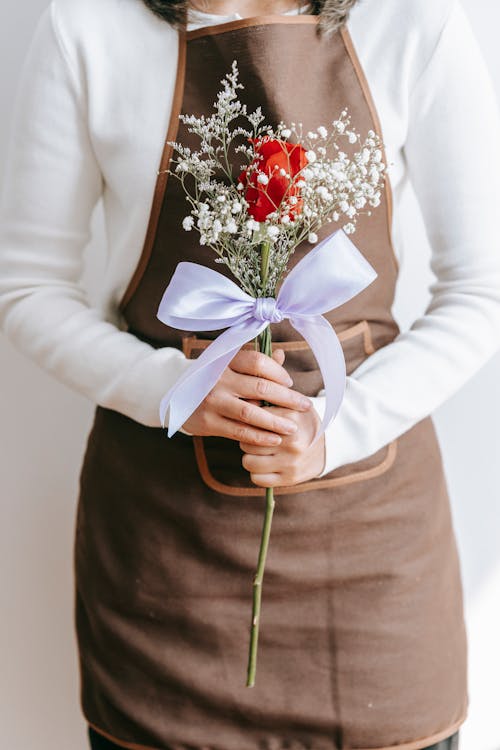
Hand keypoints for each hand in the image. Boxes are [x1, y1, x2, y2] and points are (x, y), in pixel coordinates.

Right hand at [182, 348, 312, 446]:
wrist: (178, 397)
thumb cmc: (213, 379)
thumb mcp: (229, 366)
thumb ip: (255, 363)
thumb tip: (281, 355)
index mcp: (225, 360)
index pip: (257, 362)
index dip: (277, 372)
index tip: (290, 383)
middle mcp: (218, 379)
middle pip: (260, 388)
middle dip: (287, 399)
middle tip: (305, 406)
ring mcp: (213, 401)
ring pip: (251, 413)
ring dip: (276, 422)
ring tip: (293, 428)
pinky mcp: (208, 422)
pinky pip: (239, 431)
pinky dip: (259, 437)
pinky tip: (275, 439)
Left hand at [240, 402, 325, 486]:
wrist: (331, 445)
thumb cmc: (303, 422)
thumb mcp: (292, 406)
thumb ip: (270, 400)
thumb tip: (245, 400)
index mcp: (291, 419)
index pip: (252, 420)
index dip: (249, 422)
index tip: (253, 423)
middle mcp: (292, 442)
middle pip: (247, 442)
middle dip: (248, 440)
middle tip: (256, 439)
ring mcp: (291, 462)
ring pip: (249, 462)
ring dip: (251, 458)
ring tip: (260, 453)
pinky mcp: (290, 479)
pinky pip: (257, 479)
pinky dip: (257, 473)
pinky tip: (265, 466)